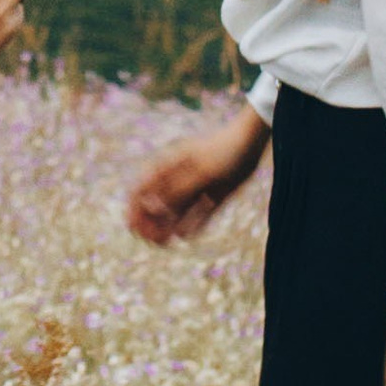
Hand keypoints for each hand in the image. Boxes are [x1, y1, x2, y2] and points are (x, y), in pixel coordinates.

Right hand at [125, 106, 268, 244]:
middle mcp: (177, 179)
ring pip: (175, 214)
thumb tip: (153, 208)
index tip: (133, 228)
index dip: (134, 210)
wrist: (252, 142)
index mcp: (167, 166)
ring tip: (165, 243)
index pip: (140, 190)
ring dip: (167, 229)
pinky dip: (191, 226)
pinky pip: (197, 217)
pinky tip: (186, 235)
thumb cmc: (223, 150)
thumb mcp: (201, 172)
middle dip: (150, 224)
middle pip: (156, 206)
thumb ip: (178, 191)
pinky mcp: (209, 198)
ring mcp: (193, 189)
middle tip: (152, 241)